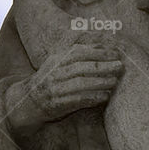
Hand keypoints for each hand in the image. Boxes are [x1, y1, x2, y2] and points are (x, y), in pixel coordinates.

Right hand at [7, 42, 122, 128]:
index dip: (99, 52)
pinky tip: (105, 96)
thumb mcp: (57, 63)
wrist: (29, 101)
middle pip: (82, 67)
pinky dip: (93, 97)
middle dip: (103, 66)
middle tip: (120, 66)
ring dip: (100, 82)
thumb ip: (75, 54)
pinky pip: (78, 99)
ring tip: (115, 81)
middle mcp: (55, 73)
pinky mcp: (58, 104)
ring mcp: (56, 88)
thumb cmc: (49, 80)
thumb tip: (100, 45)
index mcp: (57, 60)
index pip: (79, 52)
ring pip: (81, 83)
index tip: (116, 53)